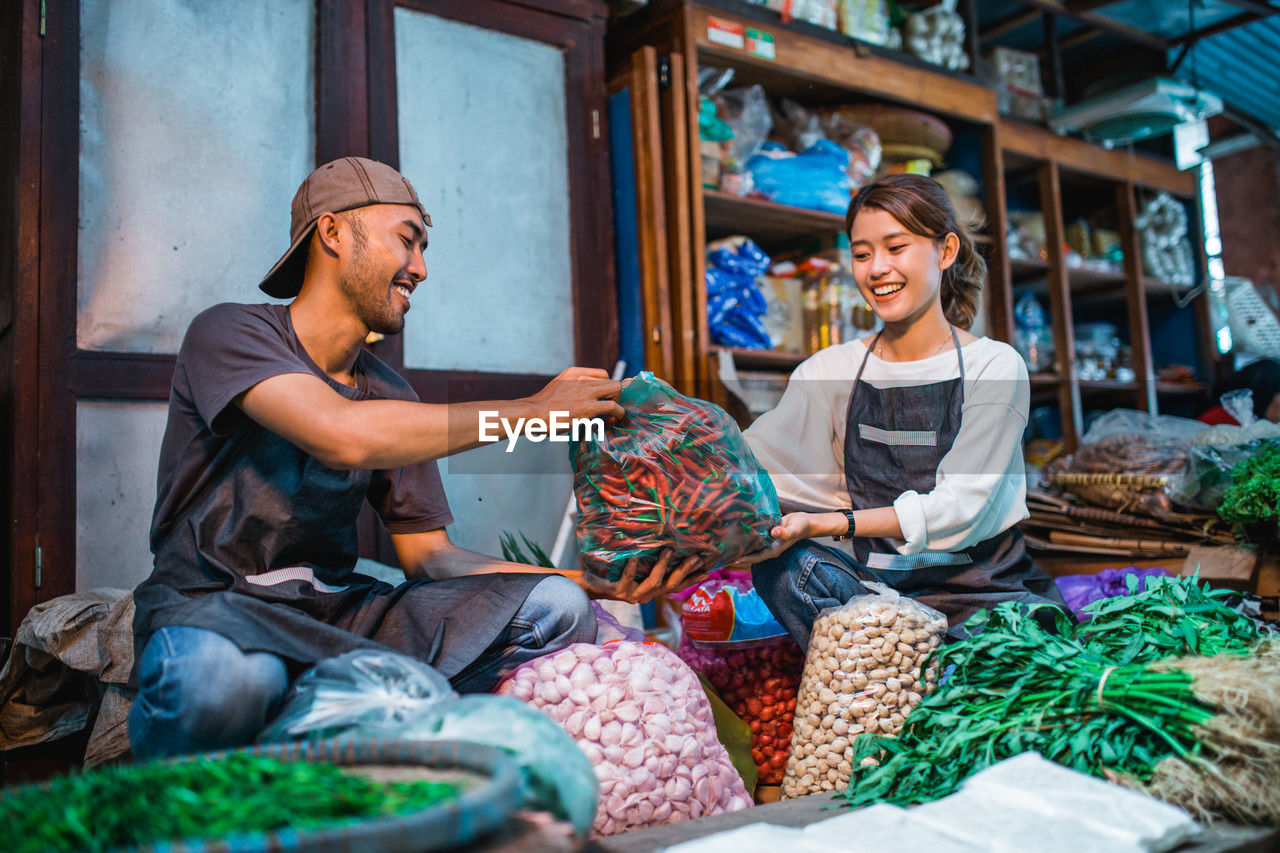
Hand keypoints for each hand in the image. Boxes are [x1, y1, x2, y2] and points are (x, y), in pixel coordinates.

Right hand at [527, 367, 623, 422]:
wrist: (531, 414)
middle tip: (610, 408)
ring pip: (616, 389)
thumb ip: (572, 388)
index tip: (604, 398)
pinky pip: (613, 406)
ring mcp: (586, 392)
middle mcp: (582, 378)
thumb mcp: (558, 388)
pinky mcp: (588, 407)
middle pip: (612, 381)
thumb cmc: (542, 407)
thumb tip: (583, 400)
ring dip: (617, 403)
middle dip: (614, 395)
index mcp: (574, 372)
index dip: (606, 387)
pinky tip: (615, 419)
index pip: (602, 374)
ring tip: (612, 415)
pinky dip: (619, 412)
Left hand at [578, 550, 707, 604]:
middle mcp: (645, 595)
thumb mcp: (635, 571)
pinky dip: (632, 567)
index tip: (706, 571)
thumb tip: (668, 545)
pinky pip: (627, 578)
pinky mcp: (619, 592)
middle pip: (670, 584)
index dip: (691, 580)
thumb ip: (650, 565)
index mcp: (651, 591)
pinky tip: (634, 556)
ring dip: (663, 566)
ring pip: (654, 582)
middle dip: (684, 571)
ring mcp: (633, 595)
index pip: (676, 586)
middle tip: (695, 557)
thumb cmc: (614, 575)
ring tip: (668, 550)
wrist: (590, 587)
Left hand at [728, 512, 818, 567]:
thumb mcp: (794, 529)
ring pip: (752, 545)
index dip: (745, 559)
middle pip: (751, 553)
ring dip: (741, 545)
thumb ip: (784, 533)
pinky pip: (755, 536)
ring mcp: (767, 541)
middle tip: (724, 554)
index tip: (733, 560)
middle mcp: (769, 547)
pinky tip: (738, 531)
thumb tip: (773, 532)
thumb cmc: (800, 527)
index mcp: (773, 550)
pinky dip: (747, 535)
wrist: (805, 522)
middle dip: (739, 554)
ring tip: (727, 544)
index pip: (756, 557)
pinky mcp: (767, 533)